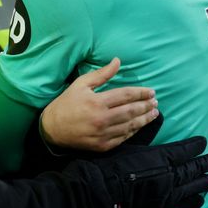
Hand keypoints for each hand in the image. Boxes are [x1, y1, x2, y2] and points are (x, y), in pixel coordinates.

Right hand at [42, 58, 158, 151]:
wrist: (52, 128)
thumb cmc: (67, 103)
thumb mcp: (81, 83)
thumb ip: (102, 73)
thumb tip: (117, 61)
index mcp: (98, 101)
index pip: (126, 95)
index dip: (141, 93)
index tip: (151, 91)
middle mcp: (102, 119)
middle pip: (131, 111)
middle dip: (146, 106)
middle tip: (155, 102)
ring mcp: (103, 134)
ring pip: (130, 126)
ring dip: (144, 119)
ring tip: (154, 113)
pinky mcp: (103, 146)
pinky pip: (123, 138)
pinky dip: (134, 131)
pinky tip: (140, 126)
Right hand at [87, 136, 207, 207]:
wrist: (102, 192)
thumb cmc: (113, 165)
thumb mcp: (129, 143)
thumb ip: (147, 132)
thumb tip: (159, 116)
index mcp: (162, 157)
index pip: (185, 149)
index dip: (196, 145)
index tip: (203, 142)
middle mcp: (170, 175)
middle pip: (193, 167)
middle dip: (203, 162)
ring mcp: (169, 193)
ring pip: (193, 186)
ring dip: (203, 181)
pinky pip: (185, 205)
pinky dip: (195, 201)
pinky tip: (200, 199)